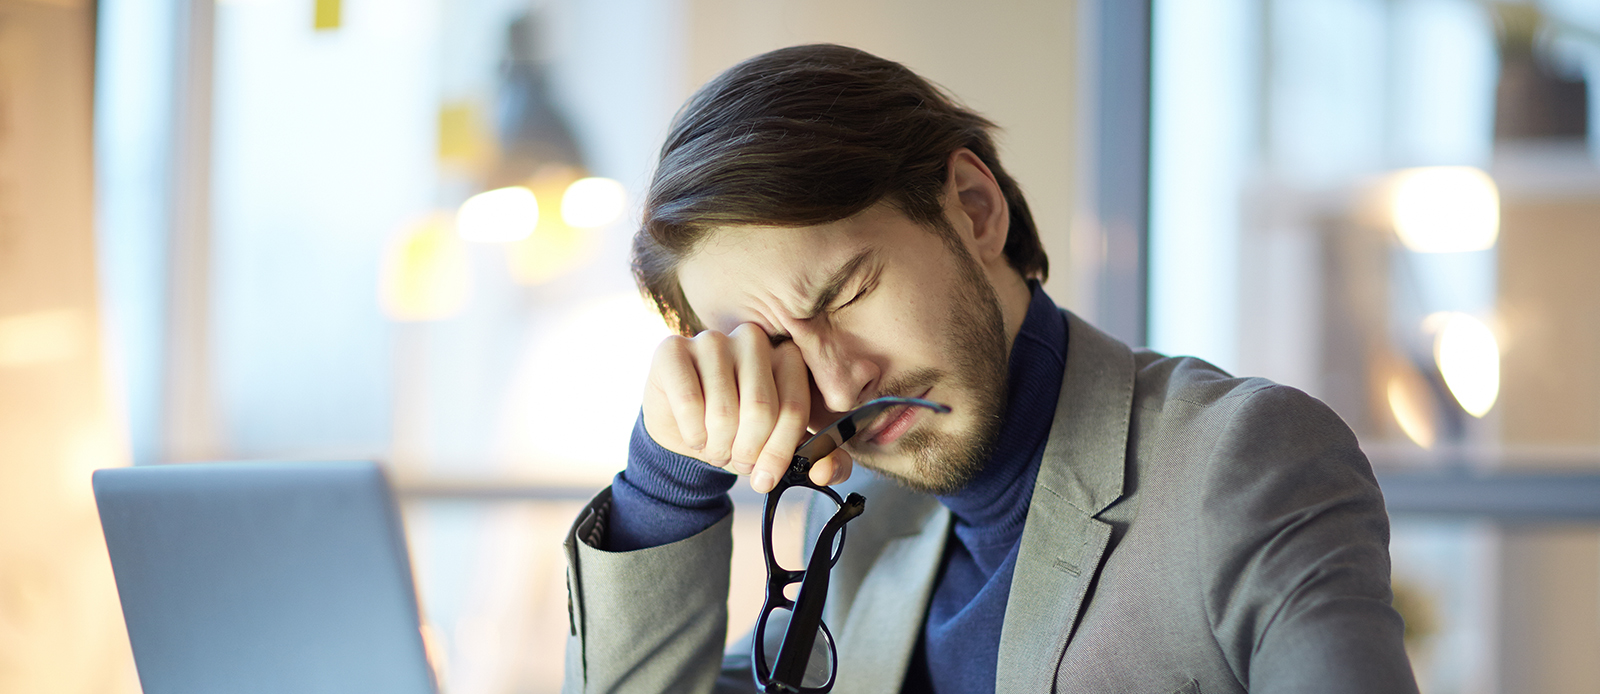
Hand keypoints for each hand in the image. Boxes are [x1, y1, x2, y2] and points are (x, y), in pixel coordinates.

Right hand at [643, 323, 852, 492]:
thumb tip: (824, 472)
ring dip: (718, 447)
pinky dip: (693, 435)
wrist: (686, 432)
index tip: (765, 476)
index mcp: (787, 356)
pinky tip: (694, 437)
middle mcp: (752, 339)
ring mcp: (711, 340)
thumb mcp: (781, 450)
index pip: (794, 406)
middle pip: (761, 408)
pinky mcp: (672, 350)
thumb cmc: (739, 435)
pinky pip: (689, 402)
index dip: (780, 451)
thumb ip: (821, 462)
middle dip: (747, 451)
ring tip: (716, 448)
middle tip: (737, 460)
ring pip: (723, 410)